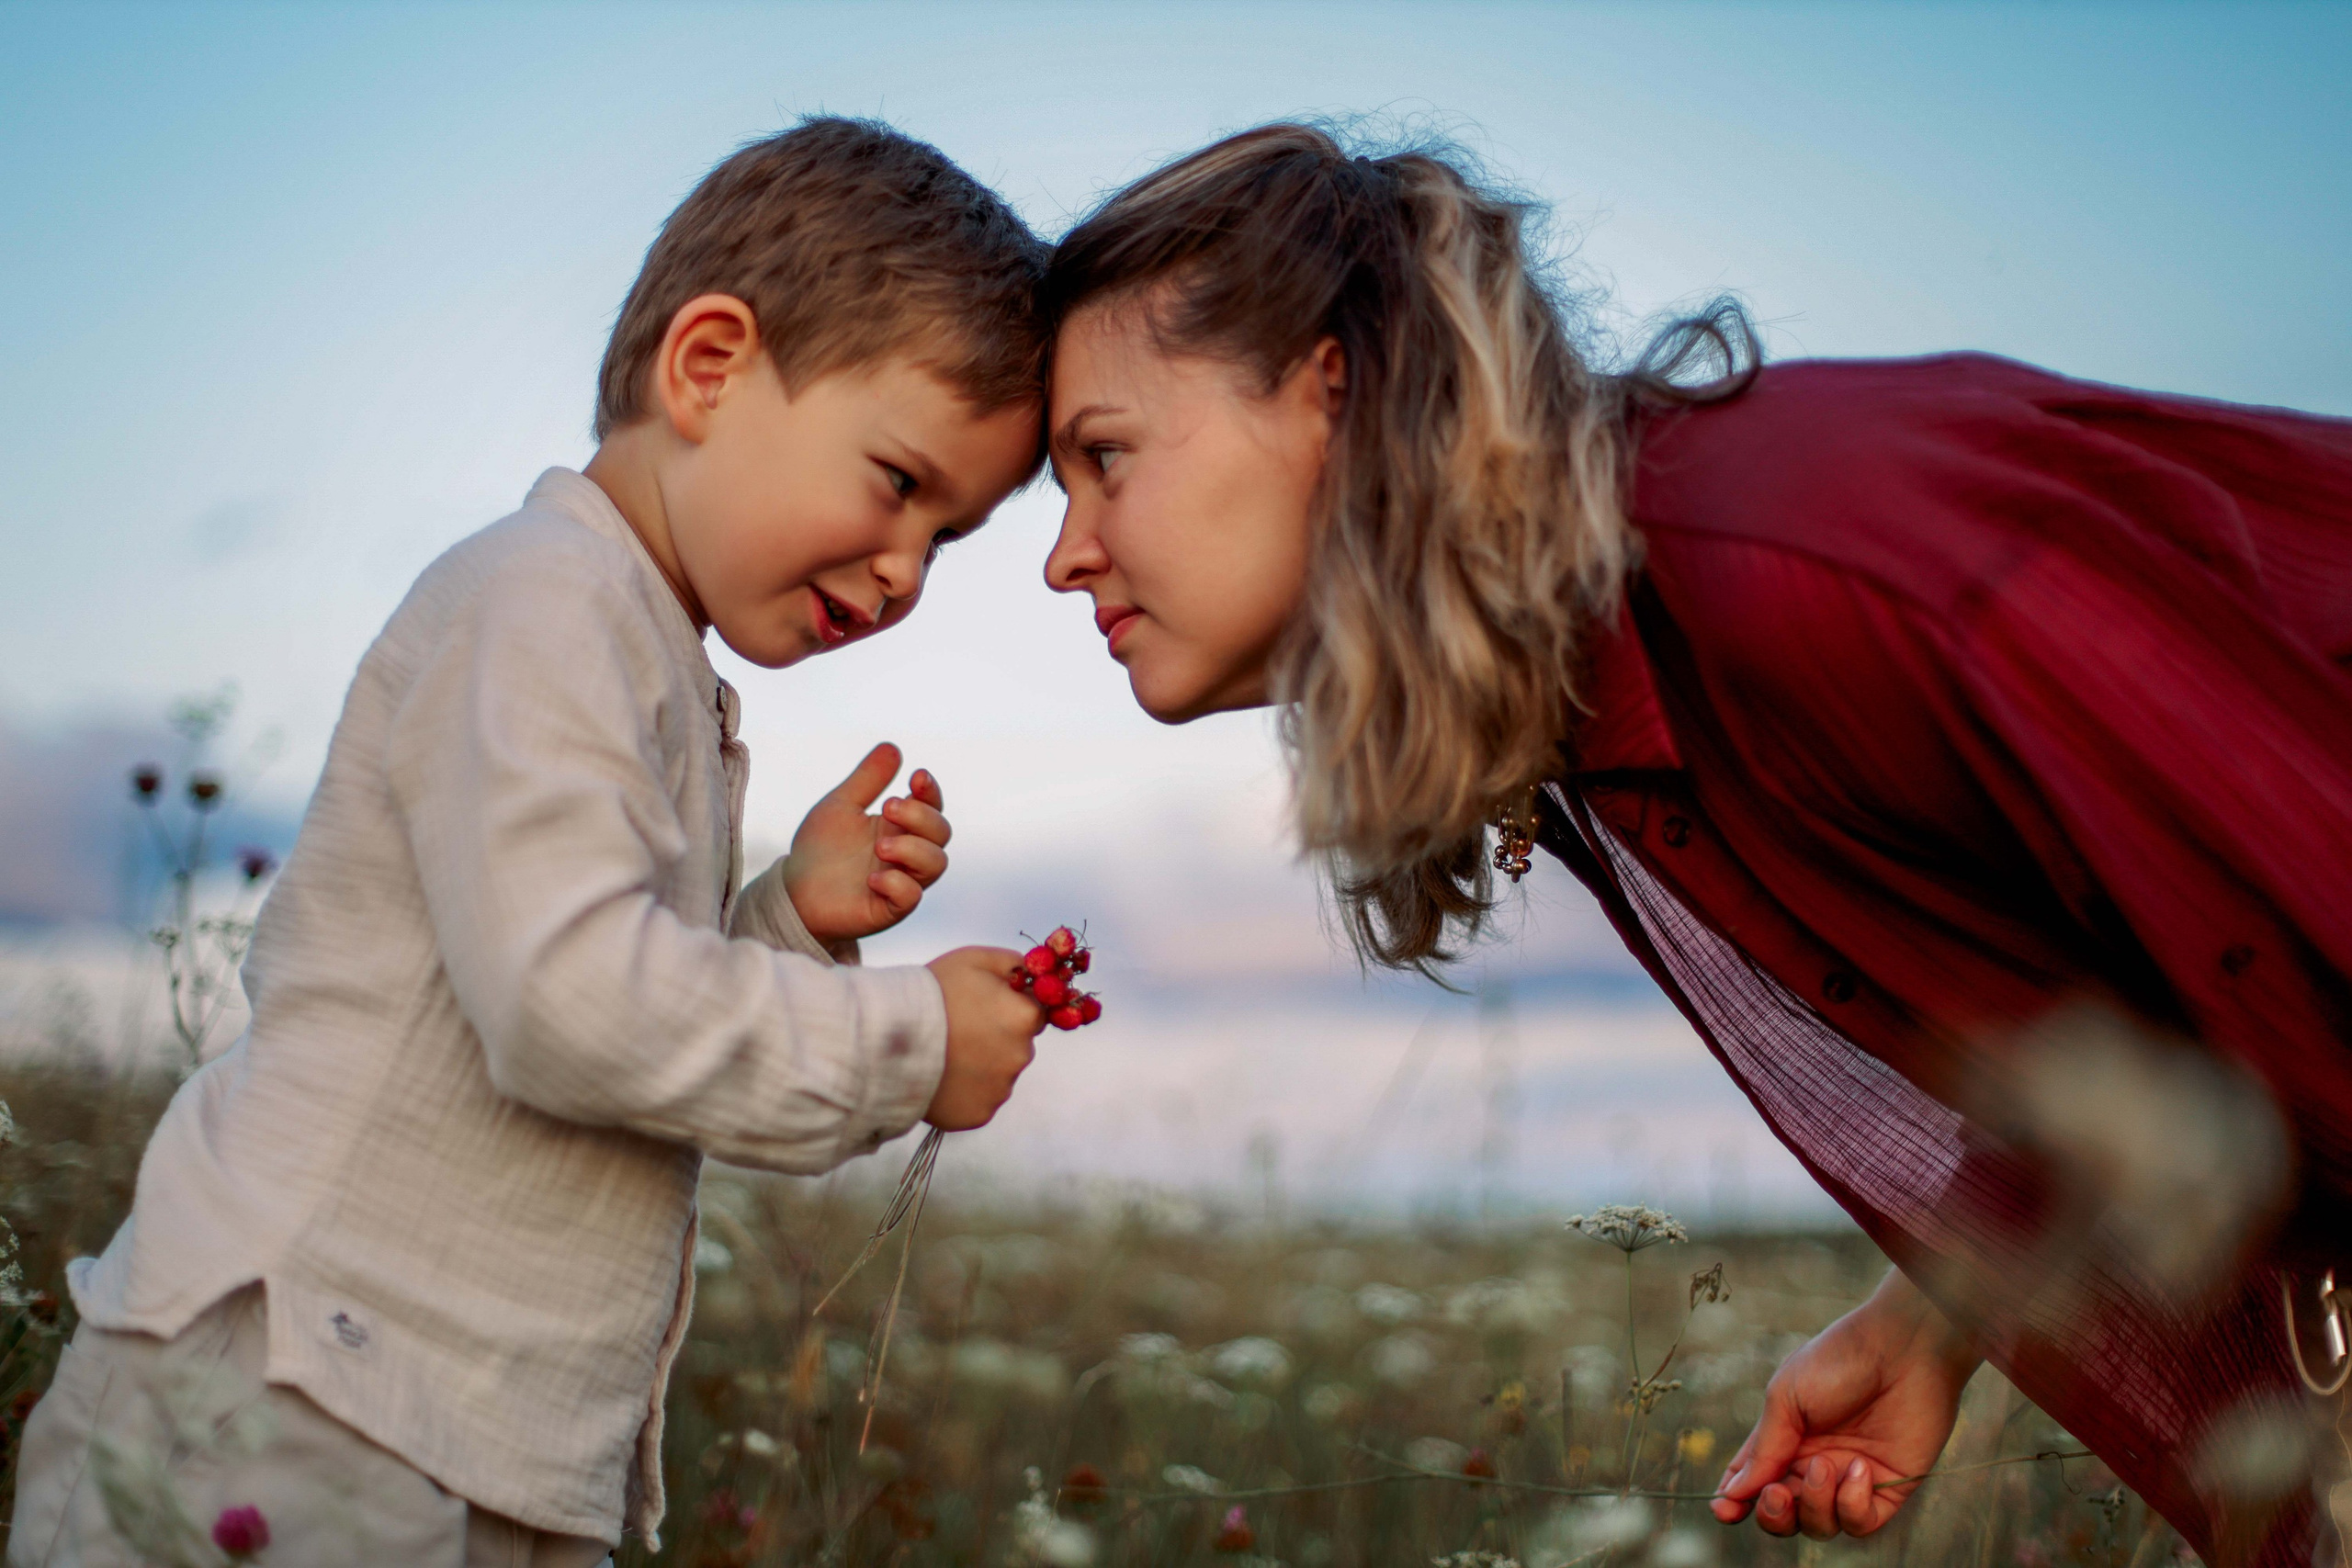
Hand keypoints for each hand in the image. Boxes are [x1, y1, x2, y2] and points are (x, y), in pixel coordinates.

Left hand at [782, 743, 951, 946]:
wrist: (794, 891)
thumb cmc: (820, 849)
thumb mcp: (841, 806)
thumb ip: (867, 779)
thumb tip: (893, 747)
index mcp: (899, 826)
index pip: (932, 806)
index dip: (931, 791)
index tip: (916, 777)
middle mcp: (907, 853)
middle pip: (941, 833)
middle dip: (921, 817)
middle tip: (888, 808)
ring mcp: (901, 880)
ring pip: (936, 864)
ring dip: (913, 849)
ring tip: (880, 846)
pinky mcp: (889, 908)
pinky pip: (911, 897)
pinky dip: (898, 885)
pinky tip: (872, 878)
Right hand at [924, 947, 1043, 1129]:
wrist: (887, 1037)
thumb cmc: (931, 992)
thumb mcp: (974, 959)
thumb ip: (1012, 963)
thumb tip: (1030, 976)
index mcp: (1024, 1017)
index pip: (1032, 1013)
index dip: (1006, 1008)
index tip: (979, 1008)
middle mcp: (1021, 1056)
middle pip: (1016, 1045)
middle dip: (995, 1038)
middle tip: (958, 1031)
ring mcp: (1001, 1089)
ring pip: (998, 1074)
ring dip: (980, 1065)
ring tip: (945, 1054)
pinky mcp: (980, 1114)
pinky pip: (980, 1099)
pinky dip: (966, 1090)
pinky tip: (943, 1077)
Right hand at [1712, 1268, 1980, 1538]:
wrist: (1900, 1350)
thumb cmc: (1837, 1362)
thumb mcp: (1786, 1398)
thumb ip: (1764, 1450)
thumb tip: (1734, 1493)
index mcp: (1785, 1440)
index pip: (1752, 1481)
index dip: (1735, 1501)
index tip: (1724, 1510)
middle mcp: (1814, 1465)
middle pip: (1783, 1516)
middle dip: (1773, 1515)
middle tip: (1777, 1494)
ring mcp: (1850, 1480)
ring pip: (1818, 1526)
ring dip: (1813, 1504)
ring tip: (1823, 1466)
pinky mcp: (1887, 1489)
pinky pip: (1859, 1524)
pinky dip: (1851, 1505)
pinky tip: (1859, 1468)